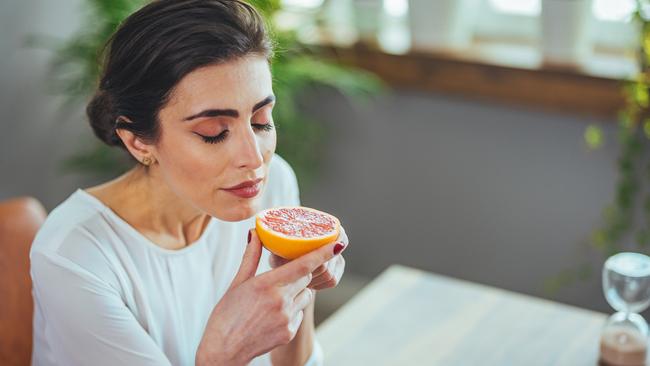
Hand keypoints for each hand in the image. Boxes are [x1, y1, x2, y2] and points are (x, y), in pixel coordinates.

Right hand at [196, 230, 339, 365]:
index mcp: (267, 284)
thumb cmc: (226, 314)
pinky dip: (292, 311)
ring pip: (305, 295)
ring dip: (297, 292)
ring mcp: (286, 318)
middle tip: (283, 277)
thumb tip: (254, 233)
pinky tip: (273, 316)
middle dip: (299, 273)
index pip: (303, 264)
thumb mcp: (237, 283)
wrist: (224, 350)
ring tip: (274, 300)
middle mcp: (280, 300)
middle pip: (306, 277)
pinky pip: (299, 314)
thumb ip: (250, 257)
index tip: (337, 244)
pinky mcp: (289, 332)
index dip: (322, 253)